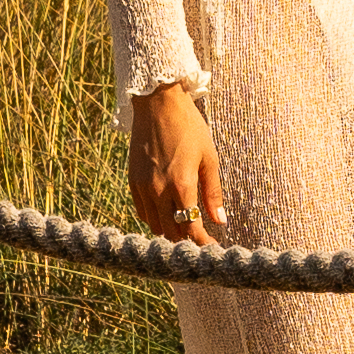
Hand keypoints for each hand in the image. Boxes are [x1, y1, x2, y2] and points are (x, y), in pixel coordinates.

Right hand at [128, 80, 222, 240]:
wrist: (158, 104)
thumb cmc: (189, 127)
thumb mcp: (209, 158)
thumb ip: (213, 193)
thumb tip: (221, 221)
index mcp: (182, 185)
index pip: (190, 227)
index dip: (202, 243)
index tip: (212, 248)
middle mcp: (158, 190)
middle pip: (171, 231)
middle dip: (187, 239)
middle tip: (201, 239)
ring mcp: (143, 187)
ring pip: (155, 226)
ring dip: (170, 230)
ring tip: (185, 227)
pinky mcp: (132, 182)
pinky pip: (143, 212)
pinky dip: (155, 218)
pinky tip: (167, 213)